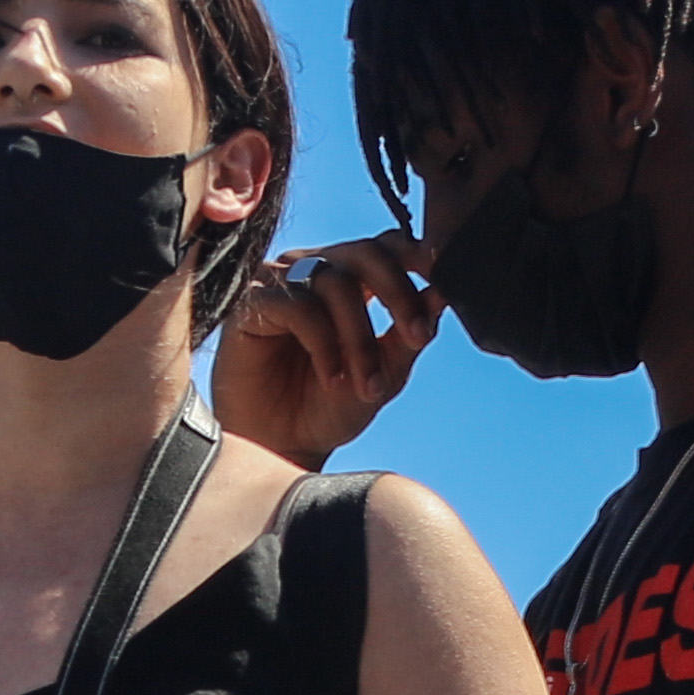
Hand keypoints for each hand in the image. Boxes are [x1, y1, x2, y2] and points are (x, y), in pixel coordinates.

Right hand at [215, 235, 439, 465]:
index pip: (387, 247)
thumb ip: (408, 334)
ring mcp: (280, 282)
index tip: (442, 281)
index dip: (416, 258)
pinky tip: (330, 377)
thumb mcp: (384, 374)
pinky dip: (323, 344)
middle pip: (366, 253)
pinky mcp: (251, 302)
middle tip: (416, 337)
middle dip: (398, 295)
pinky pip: (297, 306)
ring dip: (360, 338)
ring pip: (335, 284)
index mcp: (351, 278)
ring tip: (364, 385)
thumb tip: (441, 293)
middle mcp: (315, 270)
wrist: (282, 447)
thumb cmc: (328, 408)